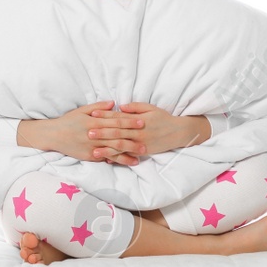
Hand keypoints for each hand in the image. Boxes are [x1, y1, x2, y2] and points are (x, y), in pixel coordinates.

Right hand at [18, 101, 145, 163]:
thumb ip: (99, 106)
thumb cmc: (68, 121)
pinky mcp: (89, 156)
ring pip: (113, 149)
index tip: (142, 121)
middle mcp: (93, 134)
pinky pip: (105, 158)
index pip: (115, 121)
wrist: (53, 135)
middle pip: (117, 136)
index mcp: (93, 121)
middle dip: (133, 137)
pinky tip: (127, 161)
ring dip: (128, 152)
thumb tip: (114, 103)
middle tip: (147, 139)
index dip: (129, 121)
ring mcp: (91, 147)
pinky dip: (117, 160)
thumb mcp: (82, 110)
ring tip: (141, 154)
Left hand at [90, 103, 209, 156]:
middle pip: (117, 132)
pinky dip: (118, 158)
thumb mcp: (150, 108)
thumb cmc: (163, 118)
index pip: (118, 117)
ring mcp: (140, 144)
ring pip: (121, 147)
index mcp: (138, 120)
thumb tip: (121, 106)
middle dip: (102, 133)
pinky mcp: (143, 152)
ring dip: (107, 149)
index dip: (105, 115)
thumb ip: (135, 107)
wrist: (178, 132)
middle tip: (88, 133)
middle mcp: (138, 133)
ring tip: (94, 151)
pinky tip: (107, 160)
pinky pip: (128, 156)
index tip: (93, 114)